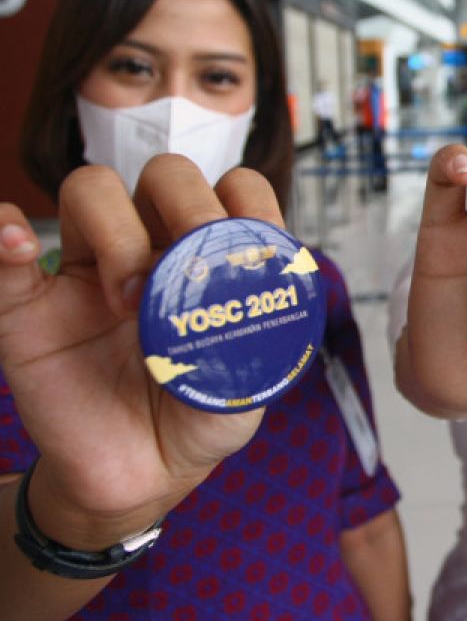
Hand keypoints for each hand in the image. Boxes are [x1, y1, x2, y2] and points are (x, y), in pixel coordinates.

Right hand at [0, 155, 280, 549]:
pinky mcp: (29, 307)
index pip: (233, 188)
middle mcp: (155, 249)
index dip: (246, 199)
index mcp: (211, 259)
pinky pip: (4, 257)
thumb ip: (257, 348)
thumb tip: (253, 315)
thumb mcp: (246, 388)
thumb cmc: (197, 416)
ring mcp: (90, 271)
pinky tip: (16, 242)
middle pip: (166, 175)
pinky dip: (3, 234)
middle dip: (186, 204)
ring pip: (93, 191)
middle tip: (189, 269)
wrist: (142, 476)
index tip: (250, 240)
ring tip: (129, 300)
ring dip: (116, 230)